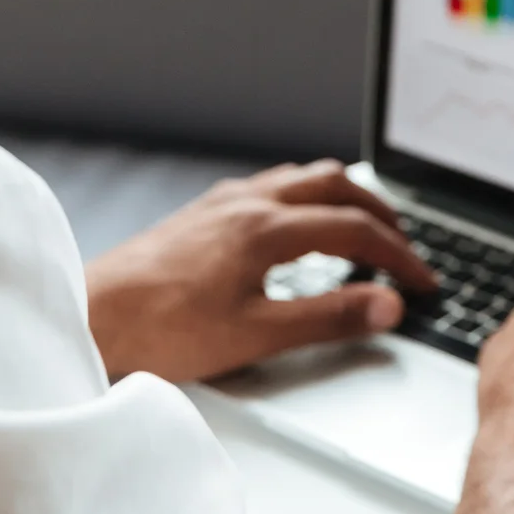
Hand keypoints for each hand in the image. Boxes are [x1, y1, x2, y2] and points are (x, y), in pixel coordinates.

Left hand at [85, 160, 438, 383]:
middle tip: (405, 244)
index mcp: (267, 229)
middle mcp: (246, 204)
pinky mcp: (198, 216)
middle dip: (379, 212)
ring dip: (340, 196)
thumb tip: (387, 306)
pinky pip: (266, 188)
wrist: (89, 318)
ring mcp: (219, 204)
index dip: (400, 258)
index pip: (356, 232)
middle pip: (334, 186)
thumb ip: (329, 318)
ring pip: (298, 178)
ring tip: (360, 225)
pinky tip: (292, 227)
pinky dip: (300, 199)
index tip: (424, 283)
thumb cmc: (161, 331)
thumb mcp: (258, 335)